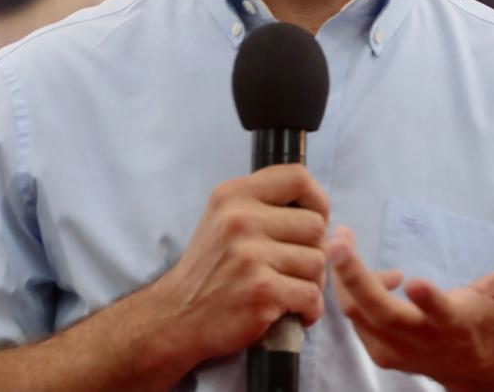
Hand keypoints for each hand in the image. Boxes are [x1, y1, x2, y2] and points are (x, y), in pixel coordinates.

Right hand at [150, 164, 329, 364]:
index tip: (313, 221)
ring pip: (318, 262)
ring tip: (286, 289)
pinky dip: (308, 309)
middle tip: (293, 268)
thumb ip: (263, 203)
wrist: (175, 317)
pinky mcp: (261, 291)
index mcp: (233, 195)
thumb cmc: (209, 269)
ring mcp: (250, 256)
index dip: (317, 199)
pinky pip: (312, 295)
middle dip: (314, 250)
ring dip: (311, 282)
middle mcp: (240, 219)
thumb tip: (316, 205)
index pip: (297, 177)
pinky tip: (289, 311)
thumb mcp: (223, 218)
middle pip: (316, 225)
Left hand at [327, 221, 493, 390]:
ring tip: (345, 241)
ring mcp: (396, 350)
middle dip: (355, 276)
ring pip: (358, 314)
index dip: (428, 300)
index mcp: (456, 324)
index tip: (414, 279)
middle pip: (380, 312)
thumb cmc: (493, 322)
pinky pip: (355, 319)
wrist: (477, 369)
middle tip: (339, 240)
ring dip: (345, 277)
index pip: (440, 314)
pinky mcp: (380, 353)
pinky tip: (374, 274)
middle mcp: (422, 340)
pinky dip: (352, 291)